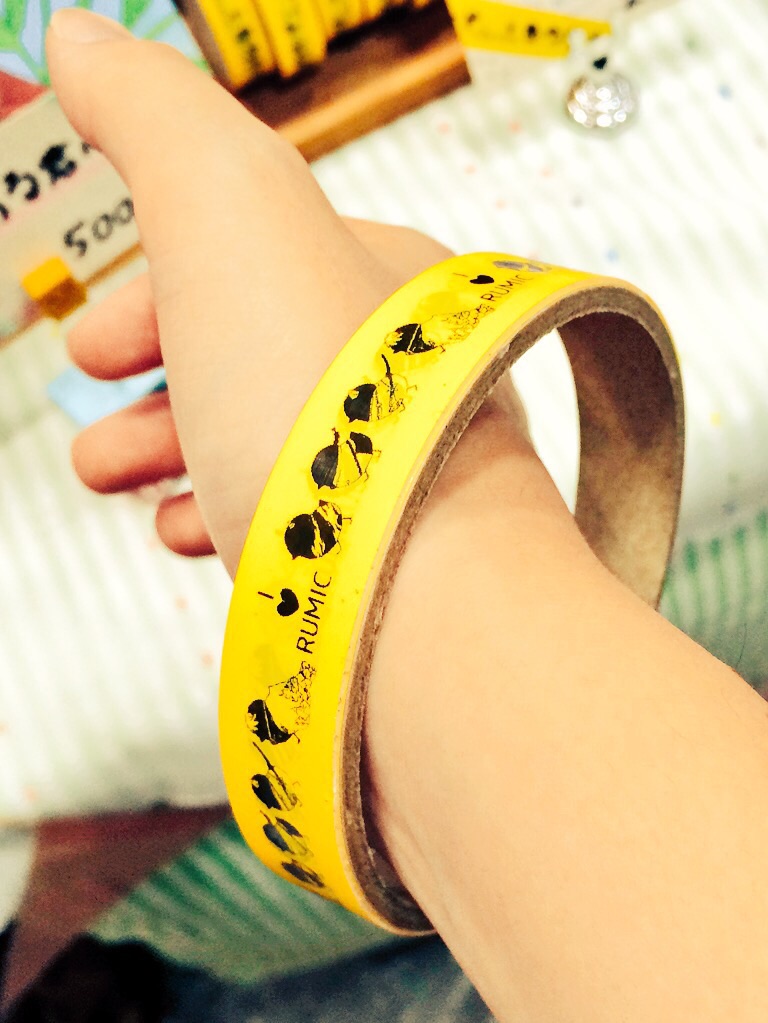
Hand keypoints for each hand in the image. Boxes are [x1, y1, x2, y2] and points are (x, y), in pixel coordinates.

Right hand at [49, 9, 545, 579]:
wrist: (415, 584)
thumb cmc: (332, 411)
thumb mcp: (226, 211)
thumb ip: (155, 118)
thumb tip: (85, 42)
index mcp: (374, 275)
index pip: (257, 259)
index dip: (155, 283)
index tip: (99, 333)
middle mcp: (397, 369)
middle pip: (249, 352)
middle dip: (151, 372)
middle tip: (97, 394)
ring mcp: (393, 464)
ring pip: (262, 441)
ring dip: (168, 449)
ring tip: (112, 476)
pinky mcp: (380, 552)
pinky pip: (294, 521)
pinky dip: (224, 519)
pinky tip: (187, 534)